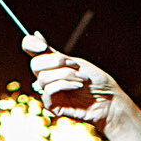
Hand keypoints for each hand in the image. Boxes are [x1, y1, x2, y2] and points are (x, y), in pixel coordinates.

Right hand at [24, 36, 140, 140]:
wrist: (109, 100)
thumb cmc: (96, 81)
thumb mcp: (76, 63)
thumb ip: (54, 54)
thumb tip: (36, 35)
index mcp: (51, 63)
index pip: (30, 49)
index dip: (31, 44)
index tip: (42, 46)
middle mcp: (47, 76)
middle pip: (35, 64)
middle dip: (57, 62)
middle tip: (75, 66)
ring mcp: (48, 91)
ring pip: (43, 77)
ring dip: (66, 75)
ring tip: (82, 79)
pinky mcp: (52, 105)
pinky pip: (48, 91)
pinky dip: (64, 85)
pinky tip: (78, 87)